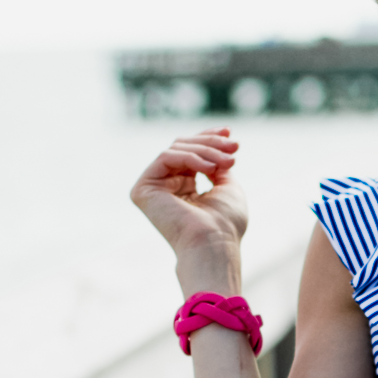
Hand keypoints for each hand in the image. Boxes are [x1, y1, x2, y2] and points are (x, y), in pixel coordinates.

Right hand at [130, 128, 246, 263]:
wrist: (214, 244)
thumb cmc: (225, 223)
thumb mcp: (227, 186)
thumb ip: (217, 165)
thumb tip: (216, 146)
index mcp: (184, 189)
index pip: (191, 153)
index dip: (209, 139)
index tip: (230, 133)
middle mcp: (166, 187)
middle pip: (183, 147)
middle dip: (211, 143)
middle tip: (235, 146)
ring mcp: (153, 188)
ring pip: (176, 149)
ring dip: (206, 150)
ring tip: (228, 162)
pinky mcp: (143, 189)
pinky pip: (166, 157)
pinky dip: (190, 157)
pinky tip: (209, 168)